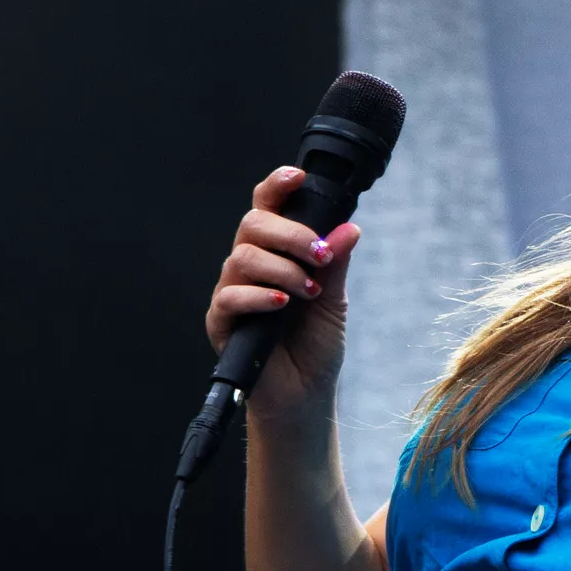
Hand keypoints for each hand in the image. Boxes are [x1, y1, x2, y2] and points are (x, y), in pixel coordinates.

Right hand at [203, 166, 359, 423]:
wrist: (305, 393)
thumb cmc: (315, 345)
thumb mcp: (334, 299)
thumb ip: (334, 263)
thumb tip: (349, 228)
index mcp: (276, 254)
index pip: (267, 209)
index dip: (277, 187)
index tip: (296, 177)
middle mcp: (249, 267)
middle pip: (252, 226)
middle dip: (290, 234)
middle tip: (319, 256)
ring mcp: (232, 292)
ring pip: (242, 257)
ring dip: (282, 270)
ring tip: (308, 292)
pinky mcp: (221, 321)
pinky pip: (230, 296)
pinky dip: (260, 296)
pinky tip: (283, 305)